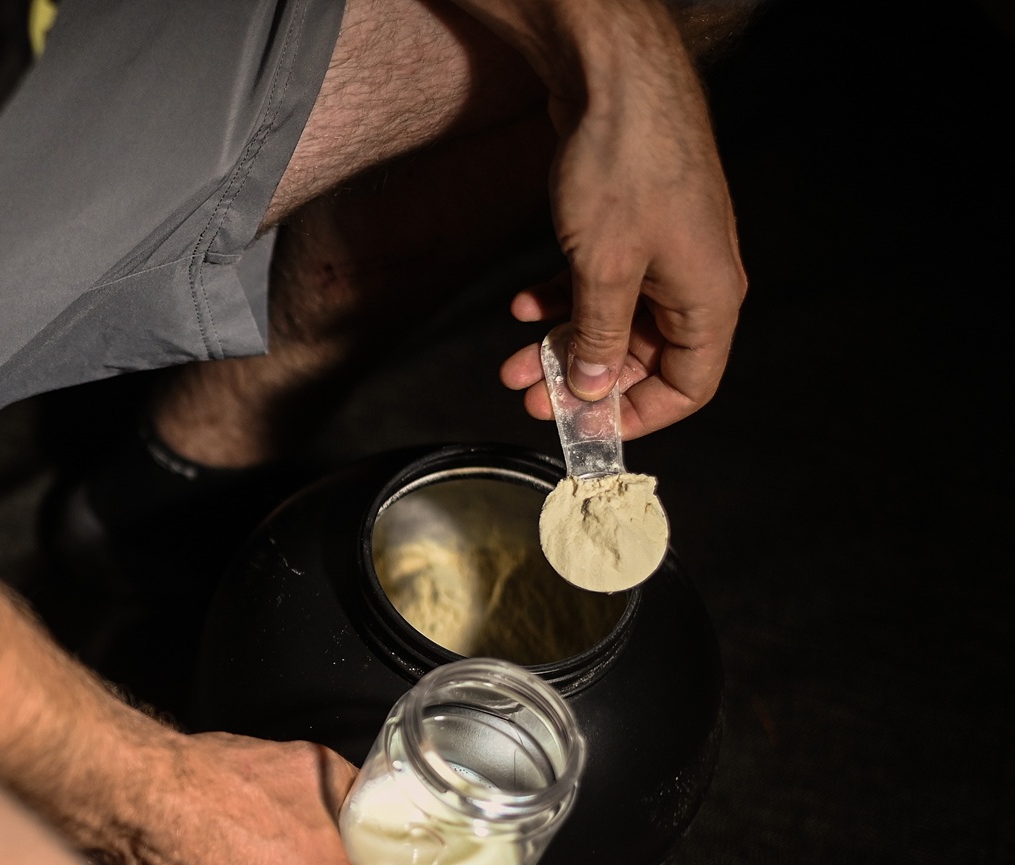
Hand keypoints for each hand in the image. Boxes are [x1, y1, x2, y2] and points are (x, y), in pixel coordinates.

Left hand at [488, 0, 746, 437]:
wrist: (615, 80)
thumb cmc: (627, 168)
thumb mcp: (604, 269)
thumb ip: (598, 337)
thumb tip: (594, 387)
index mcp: (708, 297)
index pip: (689, 384)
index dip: (640, 414)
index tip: (589, 428)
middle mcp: (693, 278)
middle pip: (641, 356)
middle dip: (584, 379)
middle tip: (530, 395)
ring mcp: (663, 251)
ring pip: (612, 319)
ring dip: (563, 343)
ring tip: (513, 362)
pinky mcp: (632, 228)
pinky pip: (600, 281)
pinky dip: (562, 298)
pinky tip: (523, 305)